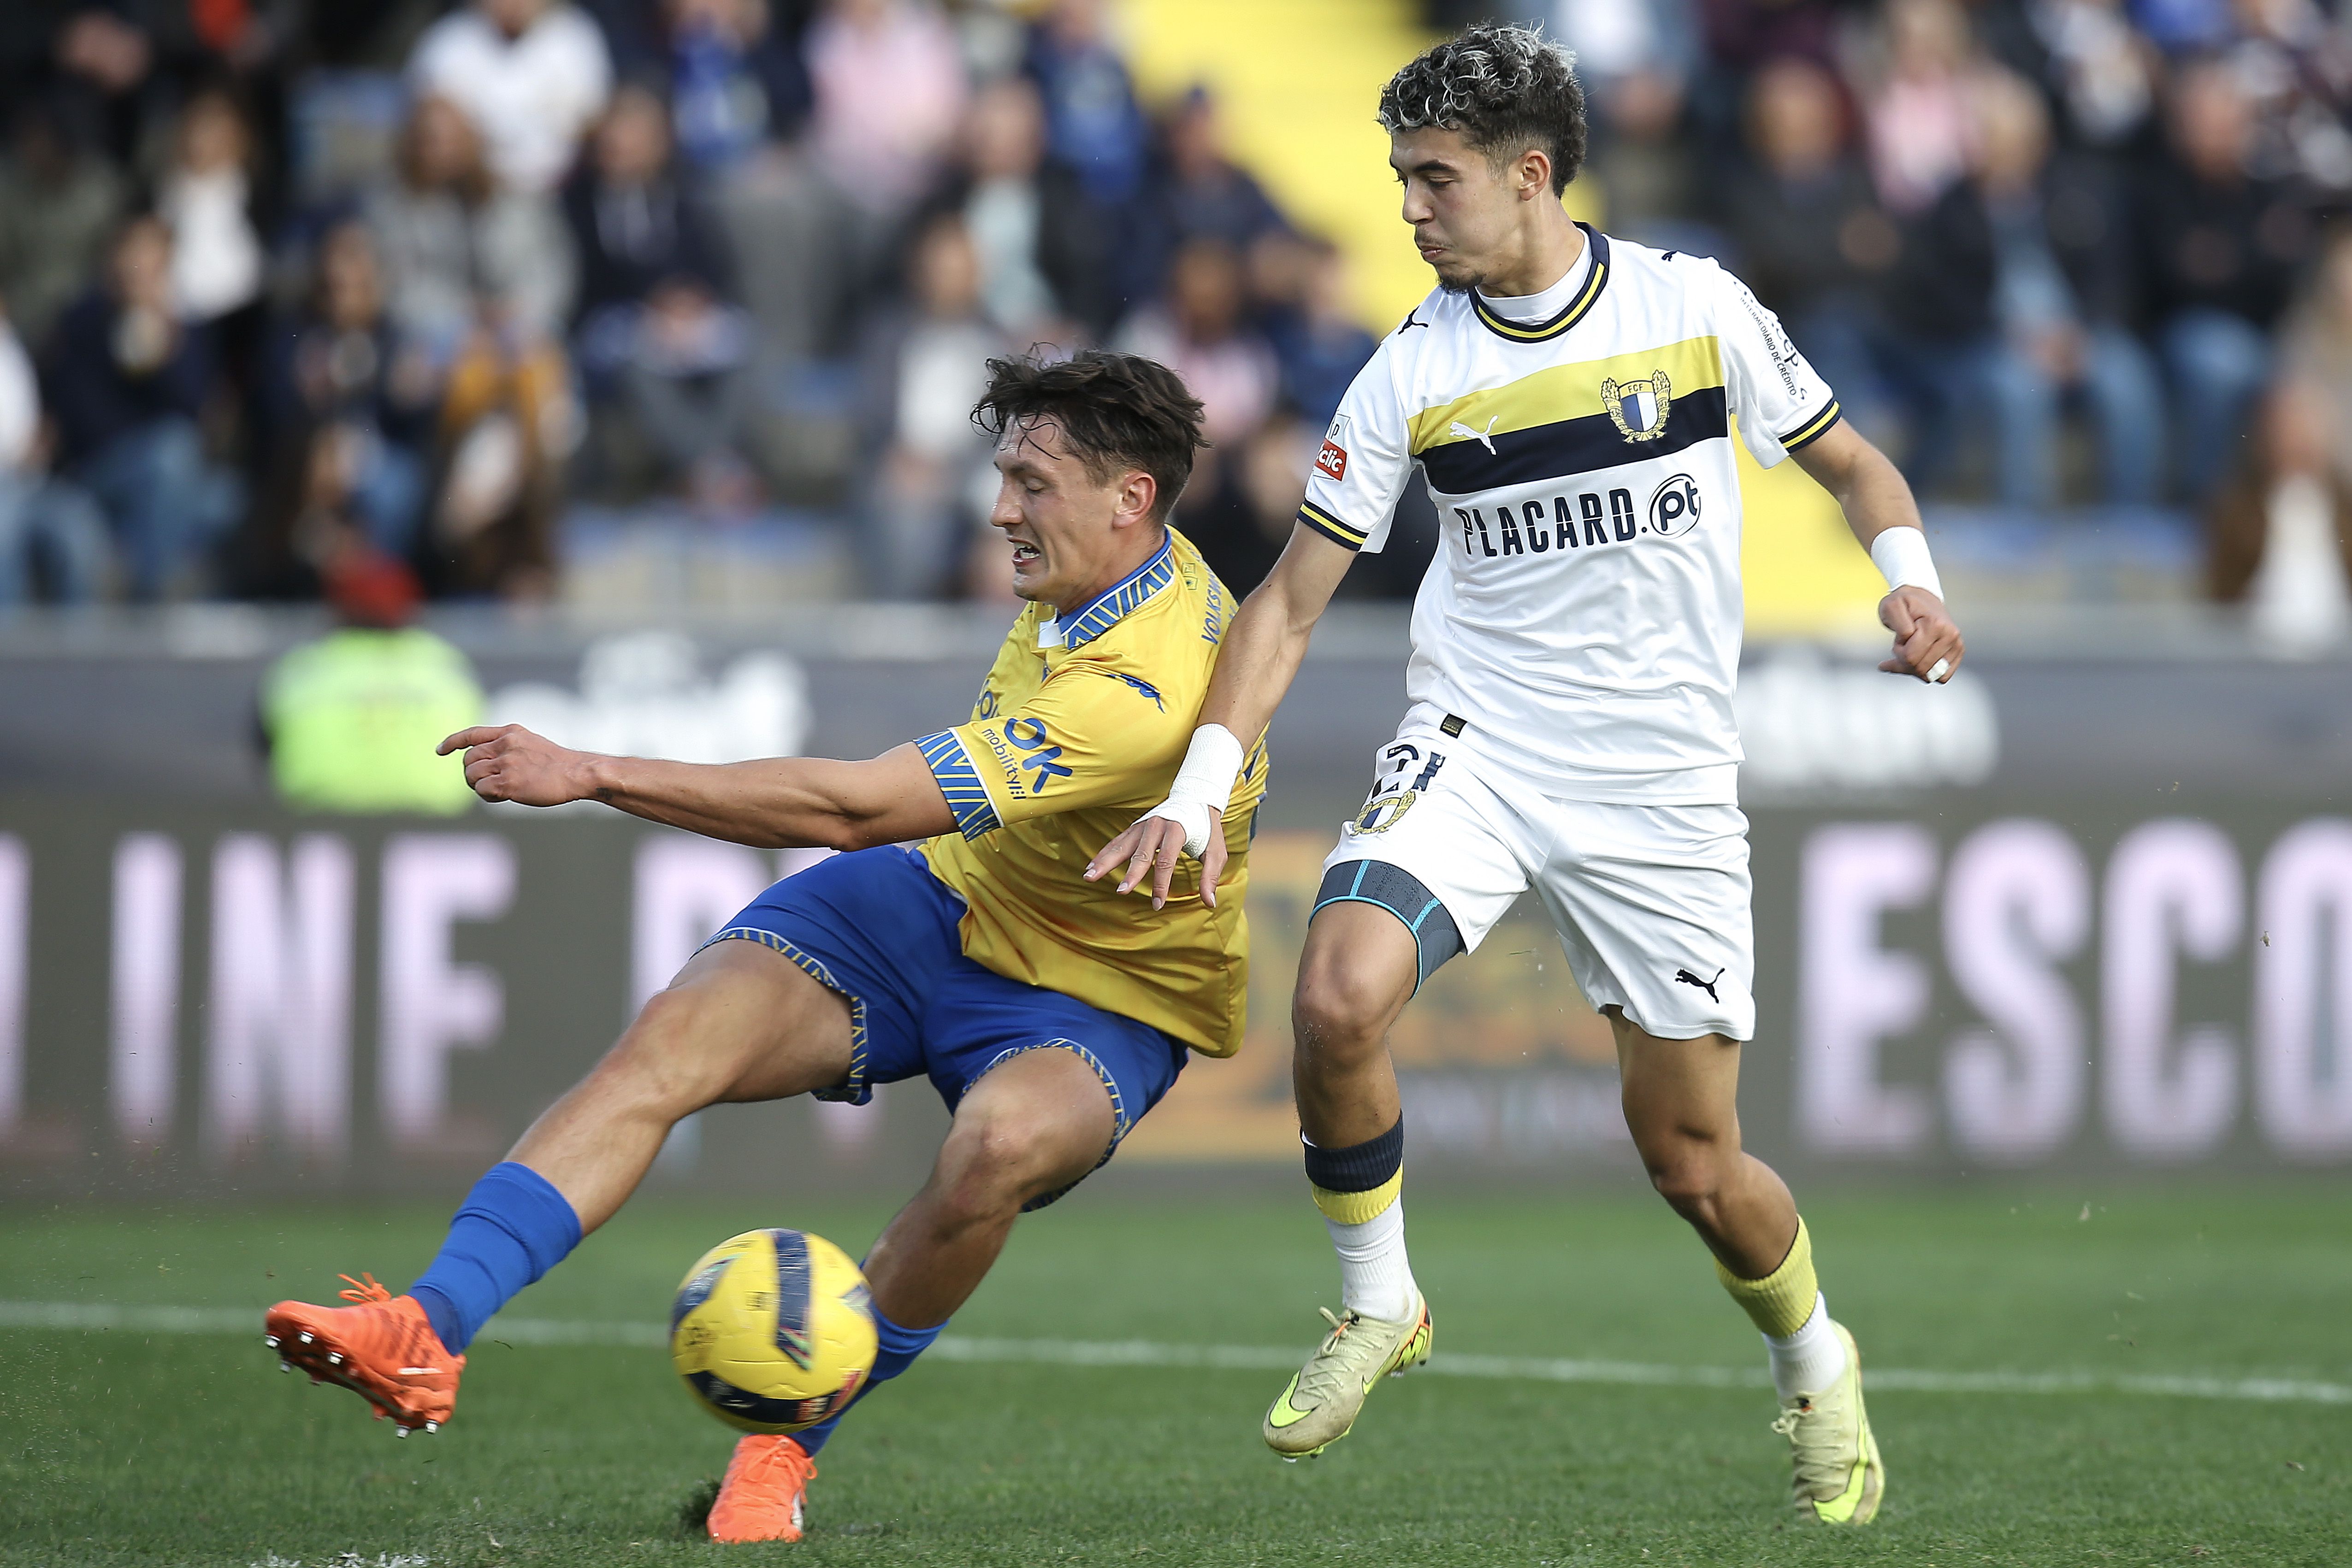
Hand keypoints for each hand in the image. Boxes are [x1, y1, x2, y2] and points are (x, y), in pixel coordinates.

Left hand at [437, 724, 598, 805]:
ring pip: (472, 774)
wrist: (577, 773)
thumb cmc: (557, 764)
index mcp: (510, 732)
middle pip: (469, 759)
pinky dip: (486, 796)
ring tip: (495, 791)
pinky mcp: (509, 782)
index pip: (472, 734)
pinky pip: (481, 789)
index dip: (453, 742)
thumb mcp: (530, 743)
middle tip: (485, 784)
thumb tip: (484, 762)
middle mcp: (505, 744)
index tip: (440, 751)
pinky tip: (500, 797)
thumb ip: (508, 747)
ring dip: (477, 785)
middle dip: (471, 773)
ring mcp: (507, 762)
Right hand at [1084, 807, 1225, 910]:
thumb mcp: (1216, 852)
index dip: (1161, 884)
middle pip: (1141, 853)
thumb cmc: (1207, 829)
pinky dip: (1103, 854)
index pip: (1166, 861)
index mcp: (1177, 829)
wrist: (1196, 798)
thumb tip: (1210, 903)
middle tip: (1121, 891)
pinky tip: (1090, 867)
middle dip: (1131, 874)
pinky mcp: (1135, 828)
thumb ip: (1210, 877)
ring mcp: (1143, 825)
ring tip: (1089, 876)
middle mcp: (1157, 825)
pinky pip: (1117, 842)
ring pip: (1122, 845)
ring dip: (1105, 861)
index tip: (1158, 904)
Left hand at [1879, 585, 1961, 682]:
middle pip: (1921, 669)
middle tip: (1904, 644)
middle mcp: (1950, 635)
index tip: (1899, 640)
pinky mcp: (1958, 652)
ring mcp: (1957, 644)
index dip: (1898, 652)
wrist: (1921, 598)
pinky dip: (1927, 673)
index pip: (1910, 657)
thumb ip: (1898, 625)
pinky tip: (1919, 660)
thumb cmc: (1904, 603)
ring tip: (1912, 649)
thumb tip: (1909, 640)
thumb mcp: (1891, 607)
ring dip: (1915, 667)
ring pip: (1931, 675)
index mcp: (1935, 625)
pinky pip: (1942, 676)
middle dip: (1905, 661)